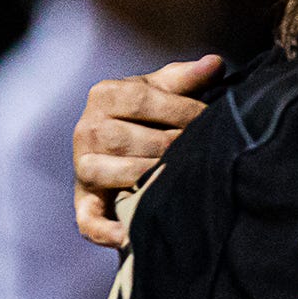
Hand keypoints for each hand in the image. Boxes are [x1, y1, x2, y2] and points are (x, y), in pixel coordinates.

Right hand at [72, 55, 219, 248]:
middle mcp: (86, 130)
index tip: (212, 119)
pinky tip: (129, 236)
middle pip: (129, 137)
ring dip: (148, 176)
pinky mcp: (84, 203)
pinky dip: (106, 230)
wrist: (128, 153)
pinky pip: (89, 220)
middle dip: (171, 145)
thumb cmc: (153, 115)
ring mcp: (82, 167)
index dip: (183, 109)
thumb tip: (215, 63)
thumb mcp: (165, 91)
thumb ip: (185, 78)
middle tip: (201, 153)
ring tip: (179, 178)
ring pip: (113, 172)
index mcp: (104, 94)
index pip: (144, 99)